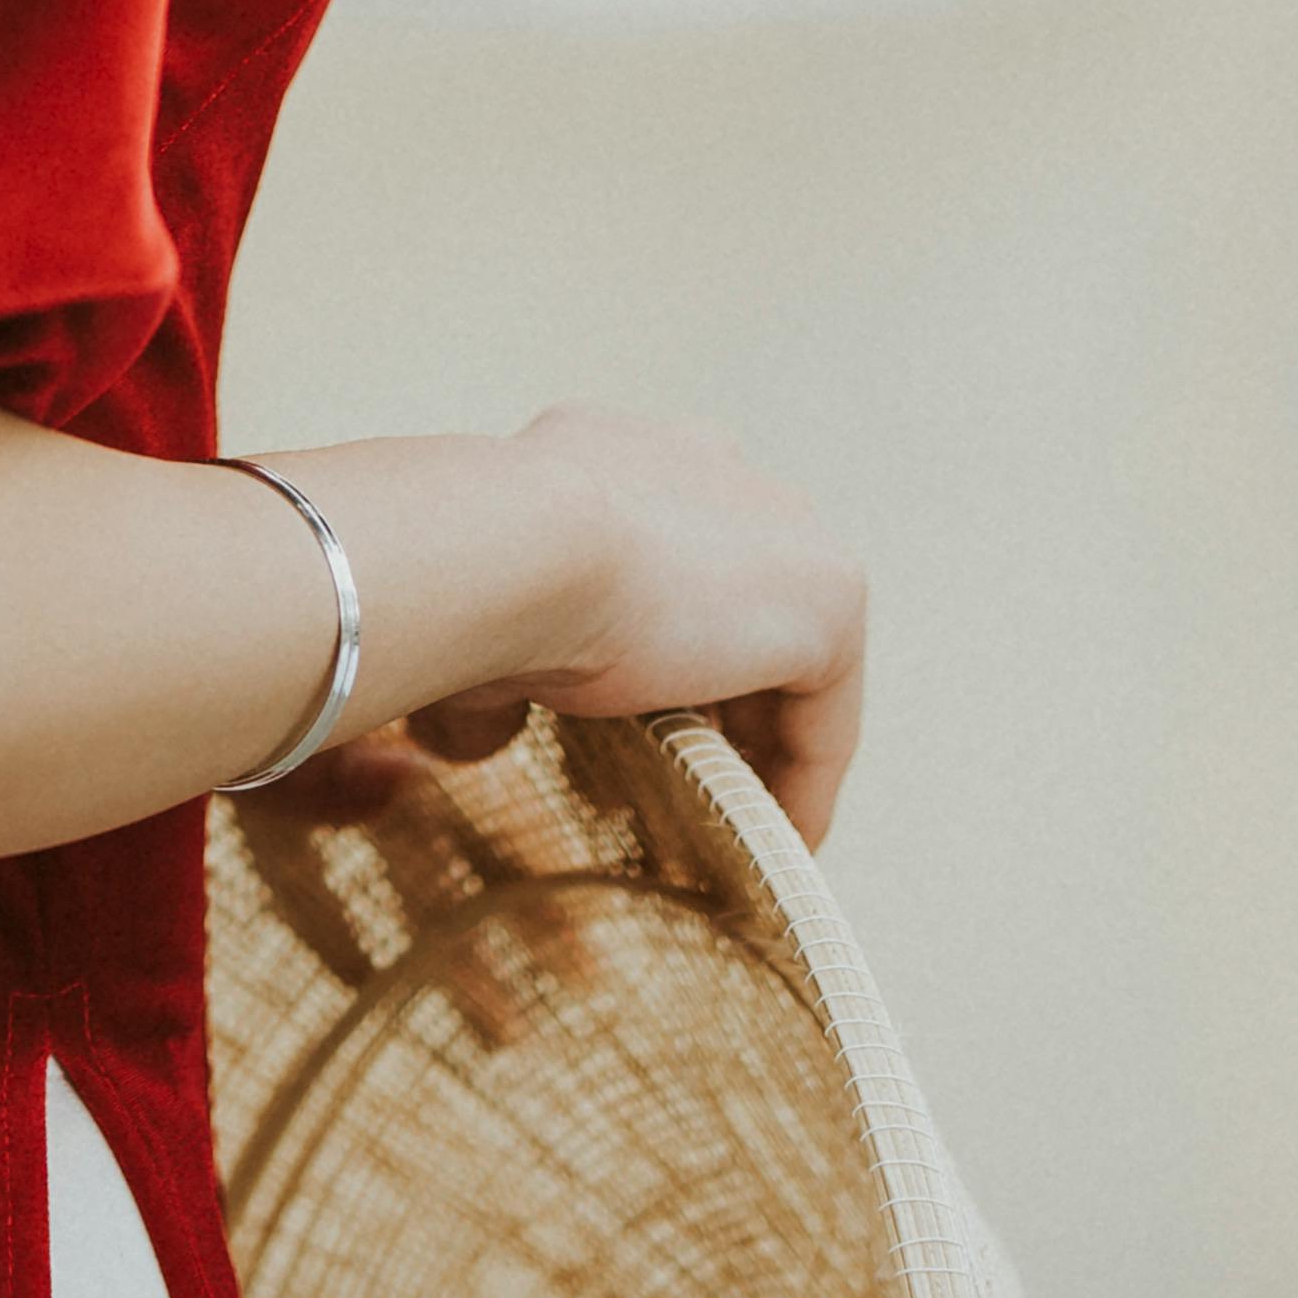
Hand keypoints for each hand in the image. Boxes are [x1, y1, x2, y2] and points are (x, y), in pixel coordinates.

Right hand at [316, 399, 865, 854]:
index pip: (661, 556)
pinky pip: (823, 711)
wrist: (511, 544)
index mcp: (621, 457)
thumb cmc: (467, 578)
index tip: (631, 732)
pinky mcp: (830, 593)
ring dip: (754, 739)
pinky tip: (772, 841)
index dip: (649, 651)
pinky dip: (802, 781)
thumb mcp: (475, 631)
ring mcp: (781, 524)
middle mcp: (709, 467)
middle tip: (673, 781)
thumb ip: (495, 677)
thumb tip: (471, 739)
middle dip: (709, 695)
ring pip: (782, 655)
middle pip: (733, 602)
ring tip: (720, 820)